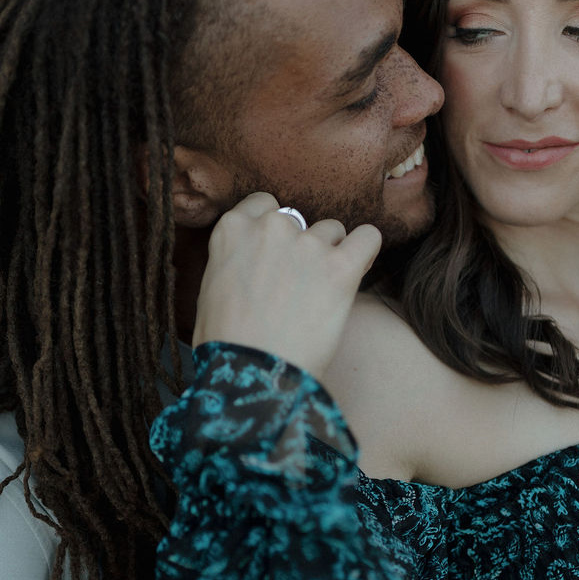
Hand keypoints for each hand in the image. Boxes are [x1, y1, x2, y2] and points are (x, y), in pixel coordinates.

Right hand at [192, 193, 381, 380]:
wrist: (252, 375)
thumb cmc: (225, 345)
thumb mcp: (210, 290)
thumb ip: (233, 260)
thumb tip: (250, 262)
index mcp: (232, 229)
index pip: (262, 204)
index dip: (273, 229)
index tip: (277, 254)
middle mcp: (270, 228)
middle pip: (298, 218)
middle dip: (300, 245)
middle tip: (298, 284)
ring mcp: (307, 245)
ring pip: (331, 230)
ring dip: (330, 253)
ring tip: (323, 290)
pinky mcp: (341, 267)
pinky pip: (368, 237)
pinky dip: (365, 250)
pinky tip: (358, 268)